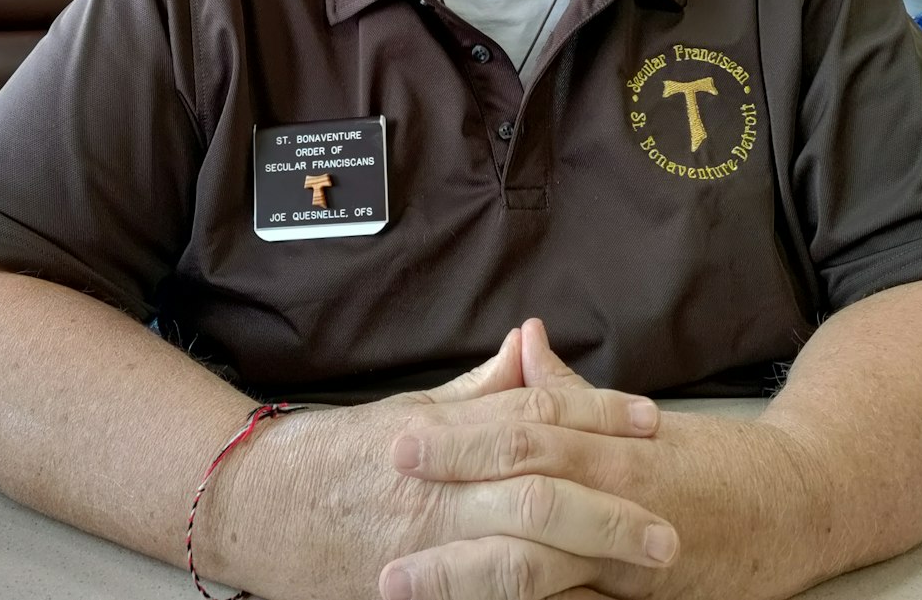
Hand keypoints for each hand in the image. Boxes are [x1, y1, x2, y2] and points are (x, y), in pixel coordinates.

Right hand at [214, 327, 674, 599]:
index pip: (532, 414)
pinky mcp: (413, 591)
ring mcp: (424, 545)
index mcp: (439, 431)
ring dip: (588, 555)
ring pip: (520, 547)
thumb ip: (476, 389)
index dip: (596, 413)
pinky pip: (485, 594)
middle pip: (539, 487)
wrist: (253, 506)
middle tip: (669, 520)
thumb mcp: (407, 411)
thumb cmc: (332, 457)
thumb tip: (530, 347)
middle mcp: (436, 486)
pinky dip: (535, 598)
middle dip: (609, 504)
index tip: (650, 421)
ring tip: (645, 563)